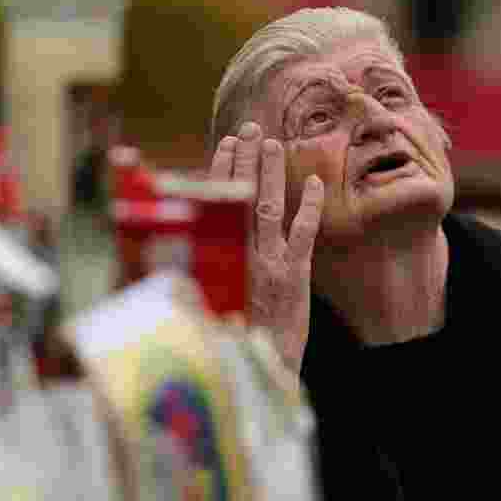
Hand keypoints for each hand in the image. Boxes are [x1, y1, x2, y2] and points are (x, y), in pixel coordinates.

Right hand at [209, 122, 323, 372]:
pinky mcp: (294, 276)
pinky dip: (309, 207)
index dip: (219, 174)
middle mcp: (239, 256)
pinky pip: (304, 234)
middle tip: (250, 129)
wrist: (260, 371)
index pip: (215, 206)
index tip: (224, 146)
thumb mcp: (206, 302)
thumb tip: (184, 243)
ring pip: (267, 209)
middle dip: (245, 162)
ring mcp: (269, 264)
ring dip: (270, 174)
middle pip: (239, 199)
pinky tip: (315, 182)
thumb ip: (198, 269)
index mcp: (216, 259)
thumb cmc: (231, 339)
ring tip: (274, 143)